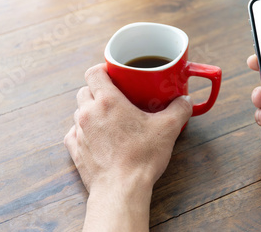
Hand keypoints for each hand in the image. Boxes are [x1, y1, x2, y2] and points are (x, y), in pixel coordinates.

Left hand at [64, 64, 192, 230]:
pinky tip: (97, 137)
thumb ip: (179, 110)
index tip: (114, 75)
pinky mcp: (75, 150)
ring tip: (108, 118)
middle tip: (116, 97)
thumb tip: (186, 101)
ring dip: (91, 111)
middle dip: (98, 90)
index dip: (102, 70)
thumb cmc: (142, 157)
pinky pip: (73, 133)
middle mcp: (88, 113)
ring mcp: (78, 132)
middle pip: (85, 90)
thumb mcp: (168, 129)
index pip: (94, 72)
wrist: (121, 189)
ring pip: (79, 111)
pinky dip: (83, 131)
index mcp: (108, 100)